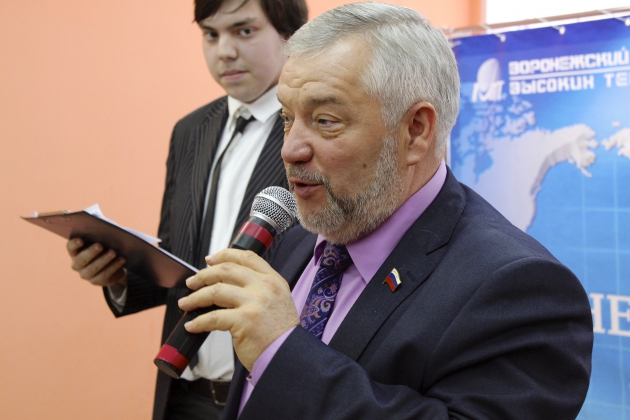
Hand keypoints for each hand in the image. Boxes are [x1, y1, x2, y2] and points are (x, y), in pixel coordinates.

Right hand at [66, 238, 126, 286]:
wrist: (112, 263)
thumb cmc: (105, 246)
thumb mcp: (102, 240)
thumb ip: (100, 234)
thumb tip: (106, 229)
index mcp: (75, 251)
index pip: (71, 247)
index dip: (74, 244)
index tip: (81, 240)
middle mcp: (77, 264)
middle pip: (81, 259)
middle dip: (91, 252)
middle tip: (100, 245)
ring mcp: (86, 274)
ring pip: (93, 268)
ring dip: (104, 260)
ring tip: (114, 252)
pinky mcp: (96, 281)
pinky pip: (104, 275)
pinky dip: (114, 266)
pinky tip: (121, 259)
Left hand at [178, 249, 298, 371]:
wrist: (288, 355)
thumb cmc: (280, 334)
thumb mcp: (277, 301)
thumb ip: (258, 290)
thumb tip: (226, 285)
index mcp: (273, 280)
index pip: (247, 257)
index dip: (225, 255)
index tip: (210, 260)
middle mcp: (264, 287)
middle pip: (226, 271)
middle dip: (204, 275)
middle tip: (192, 282)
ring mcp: (254, 302)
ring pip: (216, 291)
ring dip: (196, 297)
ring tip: (185, 303)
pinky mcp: (244, 320)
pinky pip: (213, 318)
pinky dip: (198, 322)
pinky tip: (192, 325)